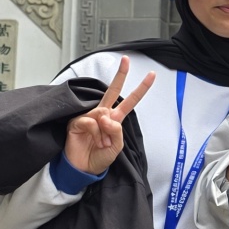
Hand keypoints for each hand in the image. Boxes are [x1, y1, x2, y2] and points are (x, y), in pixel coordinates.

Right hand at [65, 57, 155, 175]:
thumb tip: (106, 116)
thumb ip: (117, 130)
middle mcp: (103, 114)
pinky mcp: (77, 121)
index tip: (151, 75)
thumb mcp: (117, 147)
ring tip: (100, 143)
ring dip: (104, 132)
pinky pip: (90, 121)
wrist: (84, 169)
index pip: (129, 101)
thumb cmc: (100, 157)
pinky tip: (91, 140)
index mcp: (115, 119)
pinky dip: (94, 132)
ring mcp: (90, 116)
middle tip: (126, 60)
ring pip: (103, 113)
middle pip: (113, 90)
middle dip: (120, 75)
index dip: (141, 89)